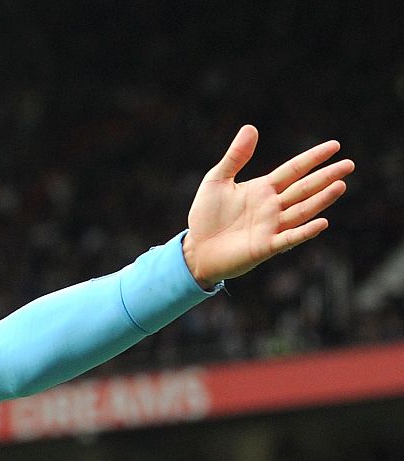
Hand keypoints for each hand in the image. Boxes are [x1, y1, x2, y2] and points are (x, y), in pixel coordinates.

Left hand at [182, 125, 353, 286]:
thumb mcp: (217, 180)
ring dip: (321, 199)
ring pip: (302, 210)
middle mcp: (273, 206)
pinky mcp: (266, 246)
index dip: (313, 158)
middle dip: (326, 176)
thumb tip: (250, 127)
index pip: (294, 169)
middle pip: (305, 188)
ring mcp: (272, 226)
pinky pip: (290, 237)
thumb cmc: (206, 215)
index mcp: (264, 188)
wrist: (195, 249)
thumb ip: (235, 157)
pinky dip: (306, 231)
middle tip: (349, 164)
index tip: (335, 145)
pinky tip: (322, 222)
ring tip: (340, 185)